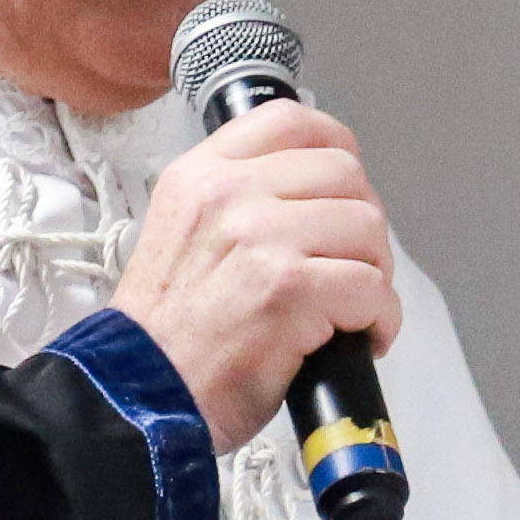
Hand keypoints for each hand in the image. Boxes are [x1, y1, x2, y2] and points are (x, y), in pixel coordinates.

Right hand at [109, 105, 397, 452]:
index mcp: (201, 176)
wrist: (139, 397)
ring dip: (374, 273)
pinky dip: (380, 319)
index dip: (336, 149)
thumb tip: (313, 197)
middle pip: (345, 174)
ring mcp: (260, 238)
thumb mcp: (183, 235)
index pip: (289, 122)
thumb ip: (236, 202)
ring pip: (367, 227)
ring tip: (350, 307)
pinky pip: (372, 287)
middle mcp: (229, 195)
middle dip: (363, 226)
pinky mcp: (288, 289)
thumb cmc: (168, 337)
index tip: (345, 190)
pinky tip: (359, 338)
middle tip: (350, 269)